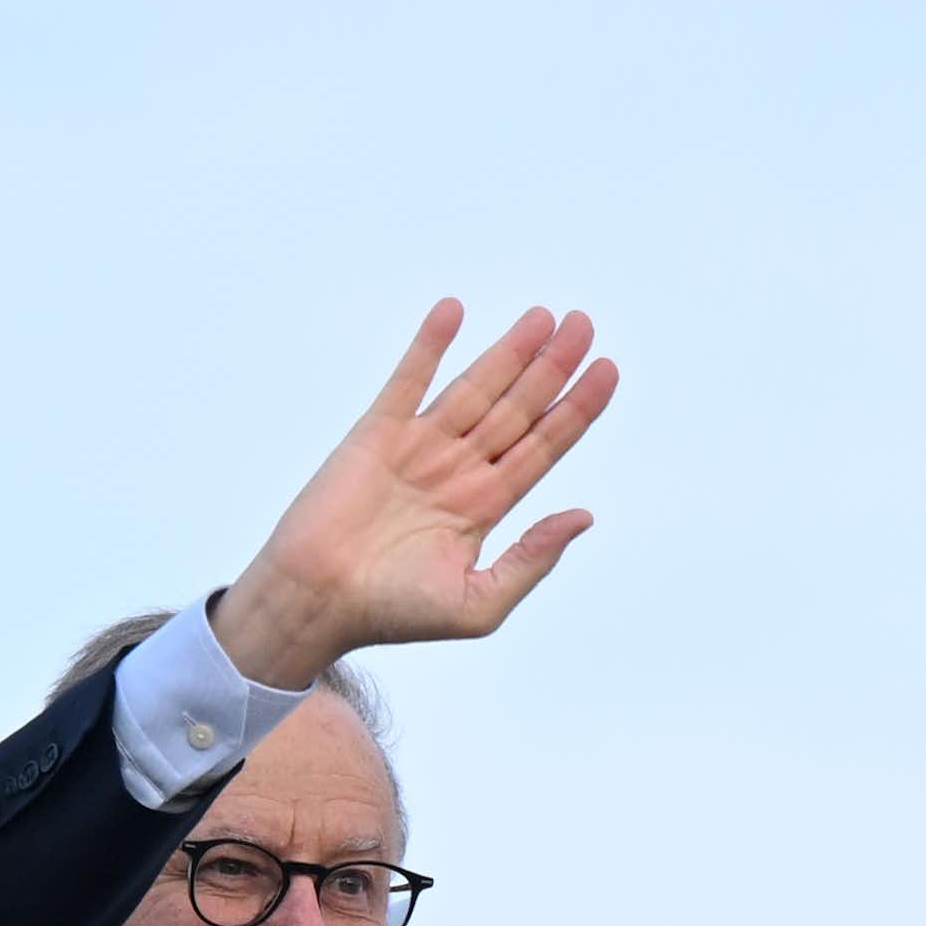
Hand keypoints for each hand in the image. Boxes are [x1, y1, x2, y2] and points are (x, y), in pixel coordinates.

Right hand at [211, 300, 617, 685]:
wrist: (319, 602)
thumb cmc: (394, 613)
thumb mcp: (480, 604)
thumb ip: (532, 559)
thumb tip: (583, 515)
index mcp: (485, 507)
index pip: (542, 447)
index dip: (575, 410)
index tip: (606, 370)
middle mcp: (458, 470)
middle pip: (518, 408)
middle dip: (552, 368)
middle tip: (584, 324)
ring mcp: (419, 448)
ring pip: (475, 388)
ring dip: (508, 351)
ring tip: (543, 316)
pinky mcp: (376, 434)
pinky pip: (408, 380)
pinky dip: (429, 346)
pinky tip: (454, 311)